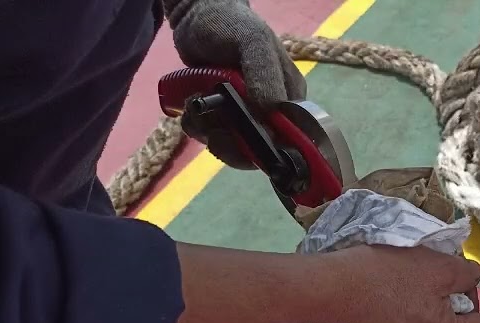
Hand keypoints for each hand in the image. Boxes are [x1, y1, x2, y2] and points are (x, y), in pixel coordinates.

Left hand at [164, 0, 305, 168]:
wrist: (196, 16)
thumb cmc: (230, 24)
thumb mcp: (254, 42)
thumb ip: (265, 75)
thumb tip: (269, 112)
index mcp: (288, 98)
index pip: (286, 139)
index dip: (264, 148)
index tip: (237, 136)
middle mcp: (270, 112)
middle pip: (256, 150)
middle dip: (229, 141)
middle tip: (208, 123)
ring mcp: (244, 115)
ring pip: (231, 145)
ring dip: (208, 132)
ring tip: (194, 107)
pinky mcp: (221, 116)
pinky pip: (211, 135)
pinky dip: (197, 127)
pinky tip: (190, 108)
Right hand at [321, 245, 479, 322]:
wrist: (329, 289)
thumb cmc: (385, 276)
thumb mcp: (437, 266)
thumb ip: (466, 274)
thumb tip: (473, 280)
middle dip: (460, 303)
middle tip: (448, 274)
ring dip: (434, 306)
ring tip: (419, 280)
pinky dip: (412, 312)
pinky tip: (397, 292)